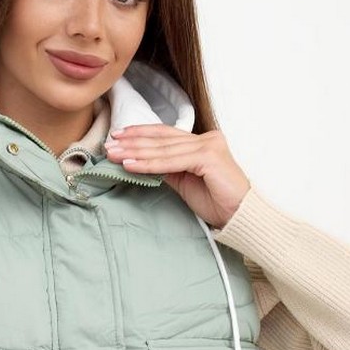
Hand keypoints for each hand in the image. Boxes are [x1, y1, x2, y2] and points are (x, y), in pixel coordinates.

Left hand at [104, 125, 250, 228]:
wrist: (240, 216)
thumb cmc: (217, 202)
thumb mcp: (186, 182)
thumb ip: (168, 169)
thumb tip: (142, 162)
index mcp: (202, 142)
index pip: (166, 134)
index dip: (141, 133)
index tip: (119, 136)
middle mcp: (207, 139)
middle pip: (162, 139)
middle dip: (132, 142)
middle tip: (109, 144)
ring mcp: (209, 145)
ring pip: (164, 149)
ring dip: (136, 152)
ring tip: (114, 154)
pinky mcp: (209, 157)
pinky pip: (172, 161)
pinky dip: (149, 163)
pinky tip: (131, 164)